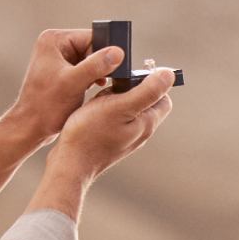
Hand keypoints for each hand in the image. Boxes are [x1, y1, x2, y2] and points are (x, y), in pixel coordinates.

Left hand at [0, 29, 120, 141]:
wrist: (31, 127)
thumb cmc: (45, 105)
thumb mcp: (74, 82)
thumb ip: (96, 65)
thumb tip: (118, 52)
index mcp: (54, 40)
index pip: (92, 37)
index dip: (103, 53)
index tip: (109, 70)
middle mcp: (56, 45)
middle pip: (93, 47)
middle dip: (99, 65)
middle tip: (96, 81)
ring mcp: (59, 58)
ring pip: (91, 60)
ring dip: (95, 74)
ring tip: (88, 86)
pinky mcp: (63, 71)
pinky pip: (86, 69)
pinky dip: (91, 79)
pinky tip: (88, 89)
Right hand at [31, 60, 176, 215]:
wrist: (69, 164)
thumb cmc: (91, 134)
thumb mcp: (120, 106)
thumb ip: (147, 91)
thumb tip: (169, 75)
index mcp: (147, 123)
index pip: (163, 97)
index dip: (152, 82)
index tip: (132, 76)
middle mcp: (140, 132)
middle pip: (145, 101)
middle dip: (131, 88)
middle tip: (112, 88)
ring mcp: (125, 138)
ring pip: (127, 108)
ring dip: (115, 98)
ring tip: (98, 100)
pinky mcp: (110, 140)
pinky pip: (113, 117)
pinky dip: (105, 109)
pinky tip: (91, 110)